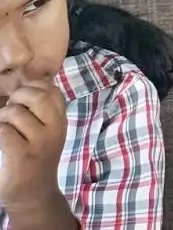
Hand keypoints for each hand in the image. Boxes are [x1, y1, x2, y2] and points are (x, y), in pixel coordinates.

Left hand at [0, 79, 69, 211]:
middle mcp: (54, 129)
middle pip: (37, 96)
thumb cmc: (37, 159)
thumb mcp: (48, 133)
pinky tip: (1, 140)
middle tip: (10, 108)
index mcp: (60, 121)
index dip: (34, 87)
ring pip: (15, 113)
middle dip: (18, 97)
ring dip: (2, 117)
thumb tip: (29, 83)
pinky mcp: (21, 156)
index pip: (52, 90)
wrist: (34, 195)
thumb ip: (43, 111)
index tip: (23, 98)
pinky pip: (4, 131)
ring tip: (3, 127)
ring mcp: (39, 143)